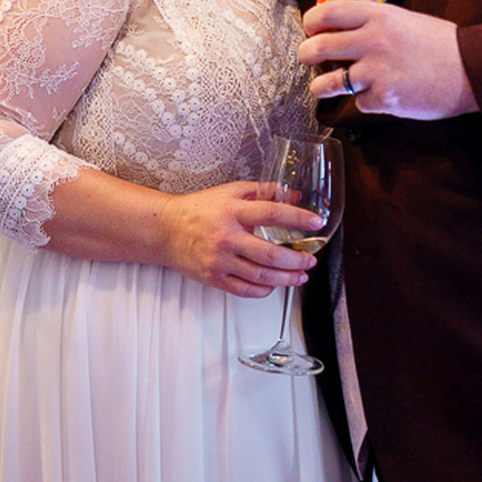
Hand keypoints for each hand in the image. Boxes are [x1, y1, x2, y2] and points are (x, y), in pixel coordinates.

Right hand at [154, 180, 321, 298]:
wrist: (166, 230)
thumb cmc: (199, 209)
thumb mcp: (230, 191)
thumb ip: (263, 191)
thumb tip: (294, 194)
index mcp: (232, 211)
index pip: (271, 213)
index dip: (297, 218)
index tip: (315, 223)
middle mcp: (227, 237)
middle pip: (269, 254)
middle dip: (296, 259)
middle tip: (311, 259)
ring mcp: (219, 260)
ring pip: (260, 276)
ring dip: (286, 279)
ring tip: (300, 275)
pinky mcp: (213, 277)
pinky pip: (243, 290)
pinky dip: (263, 290)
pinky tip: (274, 286)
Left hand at [299, 0, 478, 119]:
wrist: (473, 69)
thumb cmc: (441, 43)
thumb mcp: (404, 19)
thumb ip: (373, 22)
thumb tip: (342, 28)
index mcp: (377, 15)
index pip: (326, 12)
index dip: (311, 23)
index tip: (311, 30)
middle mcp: (372, 40)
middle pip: (317, 47)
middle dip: (306, 55)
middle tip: (308, 58)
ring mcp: (376, 71)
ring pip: (327, 82)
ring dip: (320, 86)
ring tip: (323, 87)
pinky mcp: (383, 99)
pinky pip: (358, 102)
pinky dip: (365, 101)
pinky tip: (379, 95)